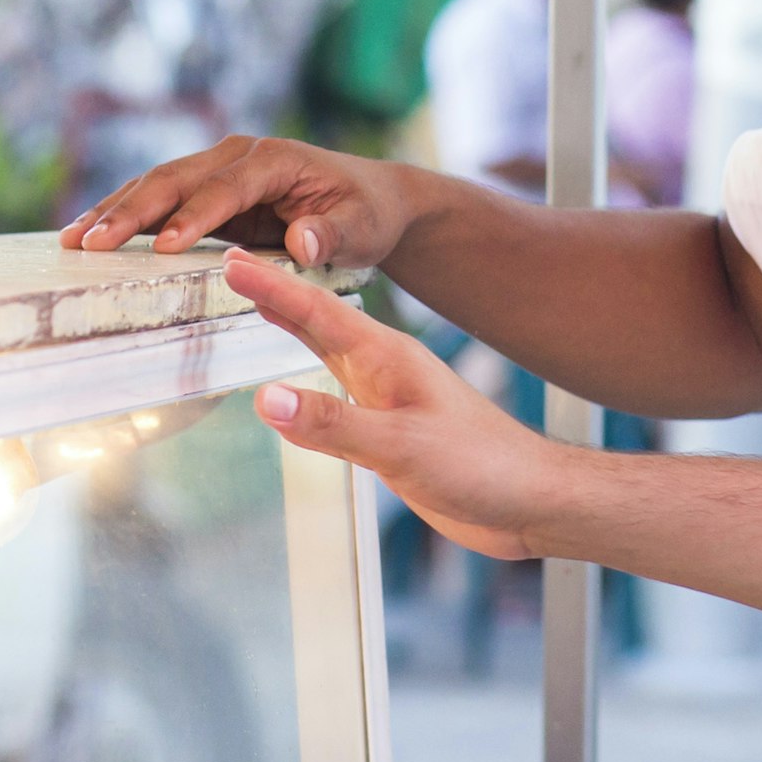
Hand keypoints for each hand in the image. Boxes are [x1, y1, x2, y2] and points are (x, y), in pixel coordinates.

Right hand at [61, 135, 407, 266]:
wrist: (368, 199)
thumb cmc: (365, 213)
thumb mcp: (361, 227)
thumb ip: (332, 234)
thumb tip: (303, 242)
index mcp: (275, 160)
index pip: (226, 188)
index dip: (194, 216)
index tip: (164, 245)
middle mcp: (238, 155)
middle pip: (174, 179)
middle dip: (131, 212)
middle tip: (90, 244)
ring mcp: (217, 169)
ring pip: (156, 185)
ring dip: (114, 212)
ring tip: (72, 241)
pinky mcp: (206, 190)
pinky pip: (159, 201)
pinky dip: (125, 216)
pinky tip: (90, 235)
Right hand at [231, 253, 569, 560]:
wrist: (530, 501)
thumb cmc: (483, 467)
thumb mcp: (399, 446)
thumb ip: (331, 424)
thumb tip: (266, 398)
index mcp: (387, 358)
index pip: (315, 312)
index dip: (270, 286)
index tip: (230, 260)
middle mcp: (384, 369)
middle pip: (316, 322)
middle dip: (273, 294)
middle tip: (233, 266)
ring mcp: (389, 398)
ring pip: (326, 355)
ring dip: (290, 330)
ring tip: (260, 306)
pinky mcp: (392, 431)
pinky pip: (336, 396)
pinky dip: (306, 385)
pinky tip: (300, 391)